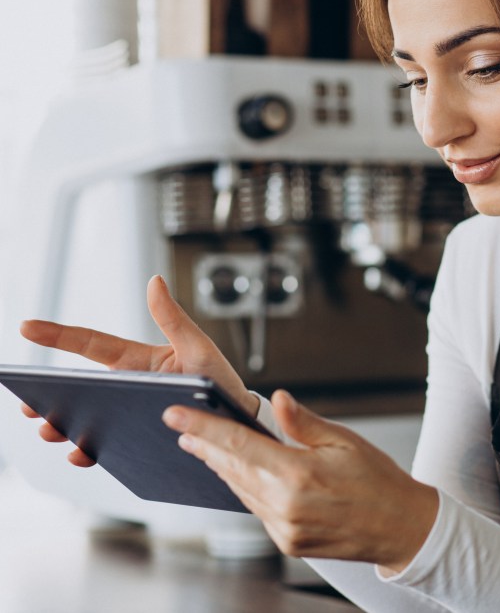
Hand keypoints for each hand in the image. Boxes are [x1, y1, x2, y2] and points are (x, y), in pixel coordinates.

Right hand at [19, 275, 257, 466]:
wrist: (236, 422)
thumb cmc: (219, 380)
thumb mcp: (199, 347)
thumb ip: (174, 319)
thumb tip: (154, 281)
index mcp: (137, 361)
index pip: (92, 344)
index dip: (59, 335)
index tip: (26, 327)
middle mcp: (127, 386)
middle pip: (78, 387)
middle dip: (49, 394)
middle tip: (29, 404)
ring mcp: (129, 413)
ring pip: (85, 416)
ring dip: (61, 423)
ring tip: (50, 429)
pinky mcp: (135, 439)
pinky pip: (104, 445)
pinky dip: (87, 451)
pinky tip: (79, 454)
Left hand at [164, 390, 439, 571]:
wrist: (402, 527)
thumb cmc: (380, 482)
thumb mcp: (345, 442)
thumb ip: (304, 423)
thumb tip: (277, 401)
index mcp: (299, 474)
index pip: (238, 444)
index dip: (204, 427)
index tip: (177, 415)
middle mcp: (286, 505)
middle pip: (232, 468)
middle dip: (205, 446)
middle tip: (183, 427)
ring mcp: (285, 528)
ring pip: (241, 490)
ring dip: (222, 467)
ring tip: (206, 447)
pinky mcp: (287, 543)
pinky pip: (257, 509)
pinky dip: (246, 488)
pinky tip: (241, 474)